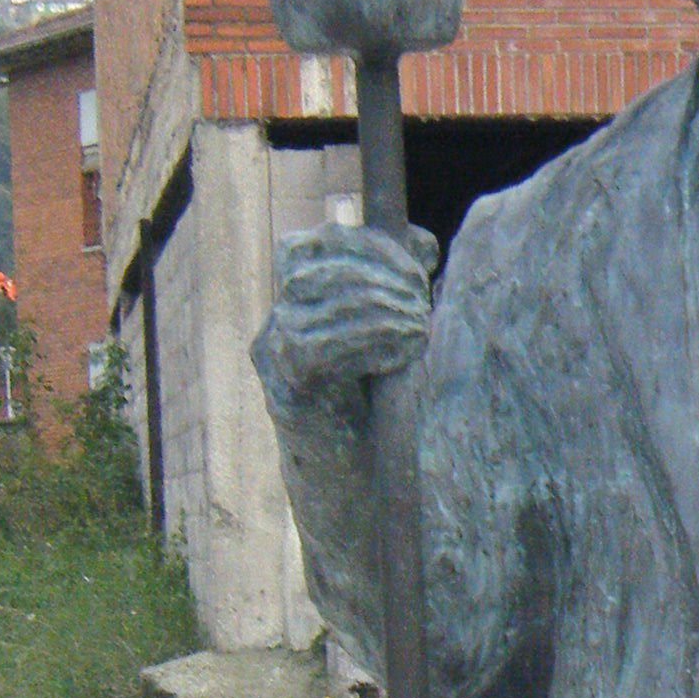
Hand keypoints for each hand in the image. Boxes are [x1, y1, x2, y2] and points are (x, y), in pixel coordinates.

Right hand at [253, 222, 436, 411]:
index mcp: (297, 292)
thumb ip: (400, 280)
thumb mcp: (386, 324)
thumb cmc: (368, 386)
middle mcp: (276, 314)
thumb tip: (424, 245)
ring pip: (329, 308)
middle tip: (423, 300)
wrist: (343, 458)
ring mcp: (274, 352)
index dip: (373, 245)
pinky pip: (324, 351)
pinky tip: (405, 351)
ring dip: (386, 312)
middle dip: (383, 280)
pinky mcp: (286, 388)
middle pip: (325, 272)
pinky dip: (373, 345)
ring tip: (421, 323)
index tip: (419, 267)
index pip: (323, 239)